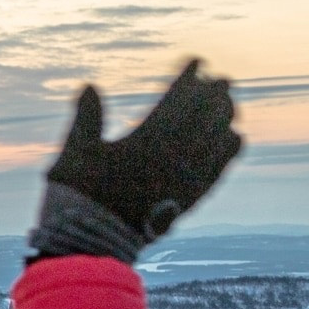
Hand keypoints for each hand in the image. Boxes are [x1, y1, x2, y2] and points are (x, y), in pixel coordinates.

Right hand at [45, 60, 242, 246]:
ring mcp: (184, 182)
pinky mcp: (188, 201)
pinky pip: (218, 171)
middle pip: (204, 119)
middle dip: (215, 96)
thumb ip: (86, 118)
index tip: (196, 62)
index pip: (177, 101)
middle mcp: (173, 160)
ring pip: (217, 143)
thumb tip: (90, 86)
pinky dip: (229, 152)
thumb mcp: (73, 153)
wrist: (91, 246)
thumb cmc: (77, 197)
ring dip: (226, 120)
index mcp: (147, 142)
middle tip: (222, 80)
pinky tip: (236, 141)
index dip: (188, 79)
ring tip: (230, 106)